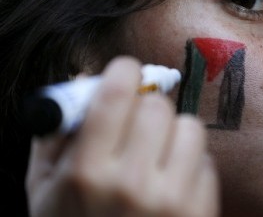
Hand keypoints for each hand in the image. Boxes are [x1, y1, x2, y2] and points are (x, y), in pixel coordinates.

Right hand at [27, 57, 218, 216]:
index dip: (124, 71)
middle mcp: (132, 184)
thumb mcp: (44, 188)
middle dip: (147, 106)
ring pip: (190, 127)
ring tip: (158, 151)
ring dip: (173, 132)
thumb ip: (57, 132)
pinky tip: (173, 181)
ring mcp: (172, 201)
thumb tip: (83, 80)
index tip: (126, 71)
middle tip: (138, 122)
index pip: (117, 93)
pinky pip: (207, 161)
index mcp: (87, 172)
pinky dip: (191, 163)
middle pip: (158, 106)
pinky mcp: (199, 213)